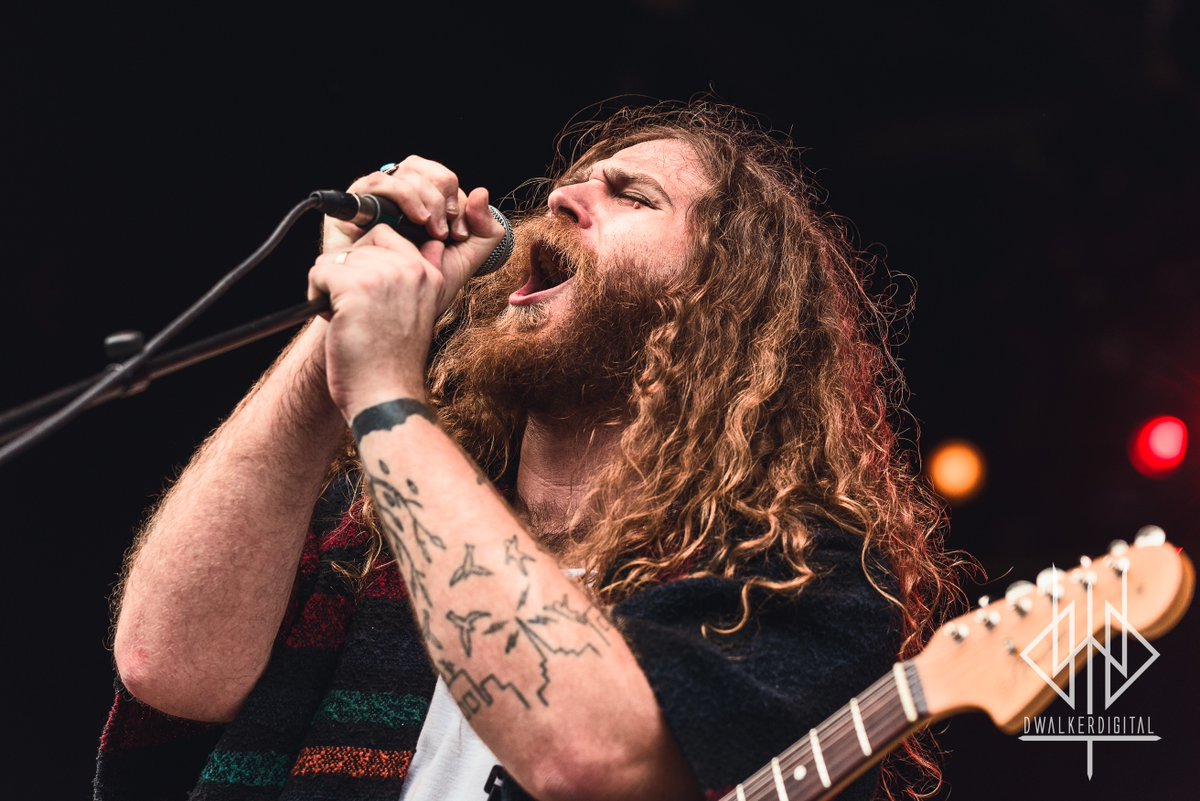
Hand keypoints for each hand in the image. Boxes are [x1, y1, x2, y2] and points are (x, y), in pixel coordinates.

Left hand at [308, 181, 501, 421]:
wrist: (386, 395)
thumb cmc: (393, 363)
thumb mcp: (416, 313)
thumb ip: (415, 278)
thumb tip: (429, 245)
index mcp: (429, 274)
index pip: (385, 236)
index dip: (365, 262)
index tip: (368, 298)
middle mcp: (411, 269)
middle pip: (357, 245)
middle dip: (347, 276)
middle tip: (358, 313)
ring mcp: (384, 275)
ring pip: (334, 259)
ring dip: (330, 287)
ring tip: (347, 320)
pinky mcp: (355, 285)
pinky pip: (319, 271)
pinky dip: (315, 295)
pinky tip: (333, 321)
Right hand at [321, 156, 504, 291]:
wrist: (391, 305)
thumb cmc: (424, 283)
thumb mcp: (465, 258)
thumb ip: (485, 230)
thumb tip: (481, 192)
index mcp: (424, 200)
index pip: (443, 179)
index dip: (457, 201)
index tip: (460, 235)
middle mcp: (399, 192)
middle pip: (424, 168)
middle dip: (443, 198)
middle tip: (447, 233)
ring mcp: (378, 195)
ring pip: (407, 172)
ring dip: (428, 199)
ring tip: (433, 230)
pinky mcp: (357, 203)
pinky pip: (380, 182)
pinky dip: (405, 196)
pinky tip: (417, 219)